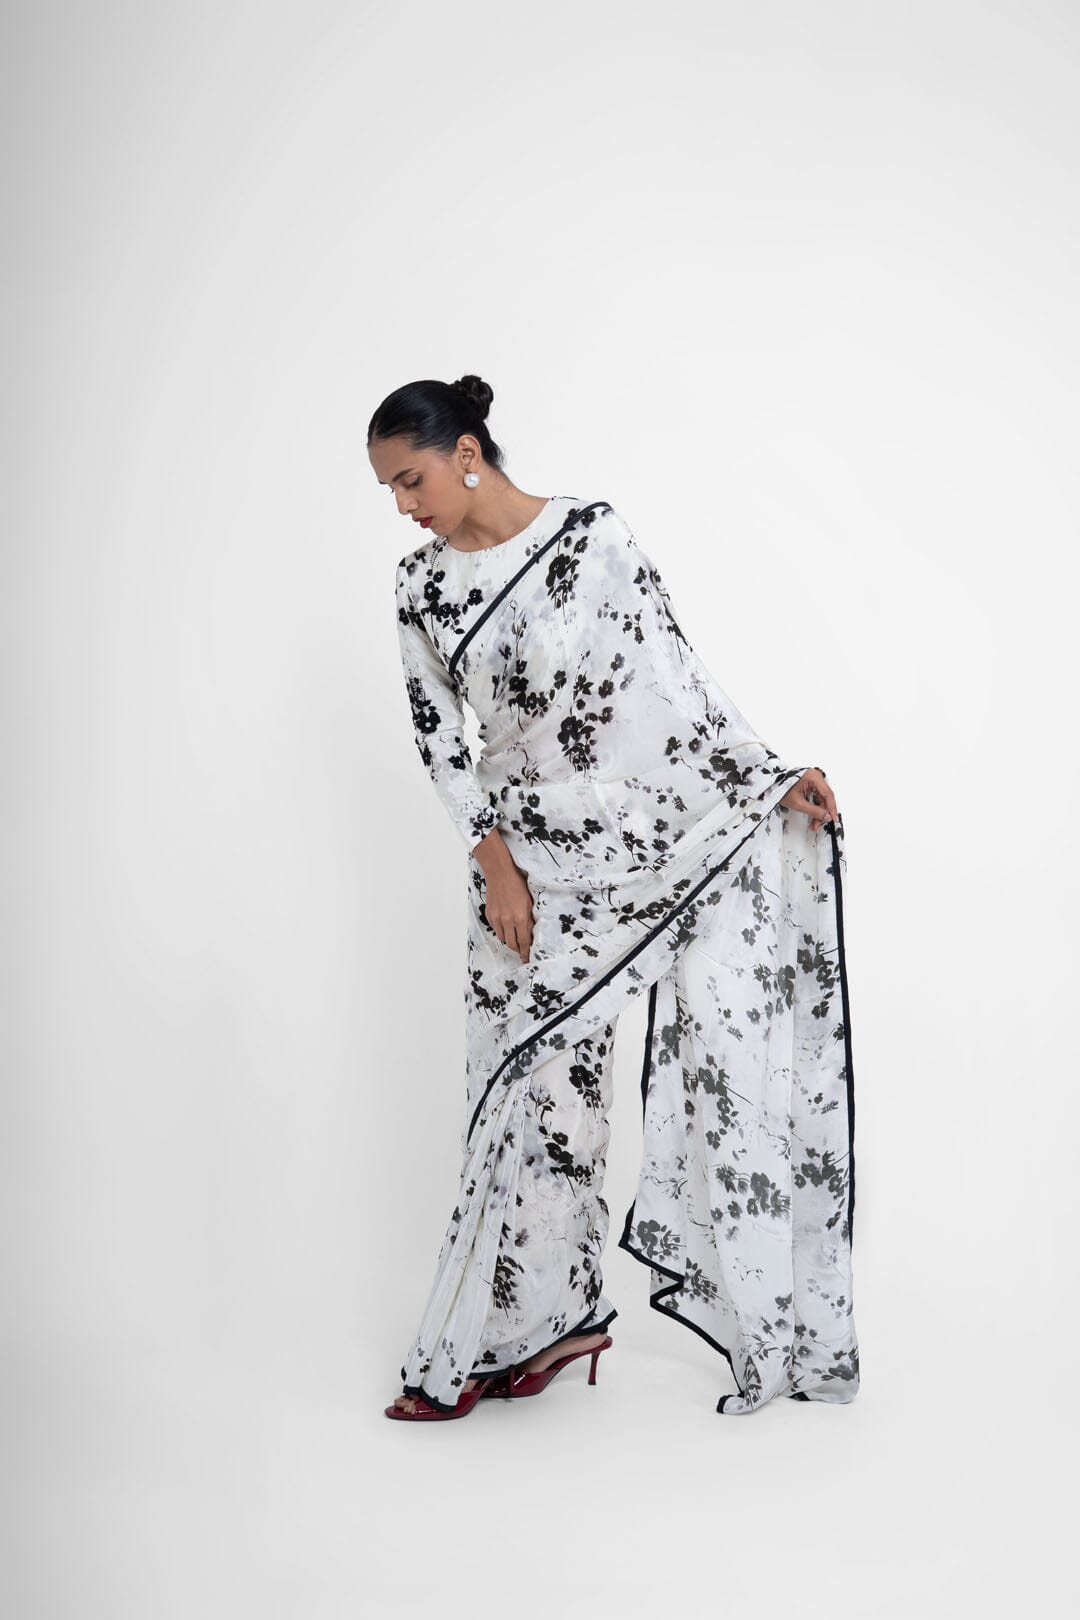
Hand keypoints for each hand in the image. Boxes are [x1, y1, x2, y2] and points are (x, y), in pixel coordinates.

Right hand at [471, 829, 535, 962]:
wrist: (500, 873)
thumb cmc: (517, 884)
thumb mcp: (530, 901)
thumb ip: (530, 918)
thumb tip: (531, 931)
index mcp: (520, 917)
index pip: (524, 941)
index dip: (526, 952)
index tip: (528, 959)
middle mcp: (508, 920)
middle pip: (512, 944)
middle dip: (518, 950)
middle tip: (522, 953)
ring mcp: (497, 918)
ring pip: (503, 938)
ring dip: (510, 941)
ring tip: (515, 941)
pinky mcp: (490, 914)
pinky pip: (496, 929)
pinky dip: (502, 931)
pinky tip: (507, 928)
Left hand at [780, 767, 839, 833]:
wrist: (770, 785)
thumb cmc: (780, 789)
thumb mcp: (798, 803)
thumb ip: (814, 811)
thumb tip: (826, 817)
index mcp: (813, 776)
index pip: (828, 794)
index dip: (832, 808)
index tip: (833, 819)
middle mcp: (815, 777)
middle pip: (825, 798)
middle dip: (822, 813)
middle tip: (819, 824)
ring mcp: (812, 780)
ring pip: (821, 799)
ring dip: (818, 812)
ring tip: (814, 824)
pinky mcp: (809, 785)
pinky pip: (816, 798)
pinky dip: (814, 808)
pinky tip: (813, 818)